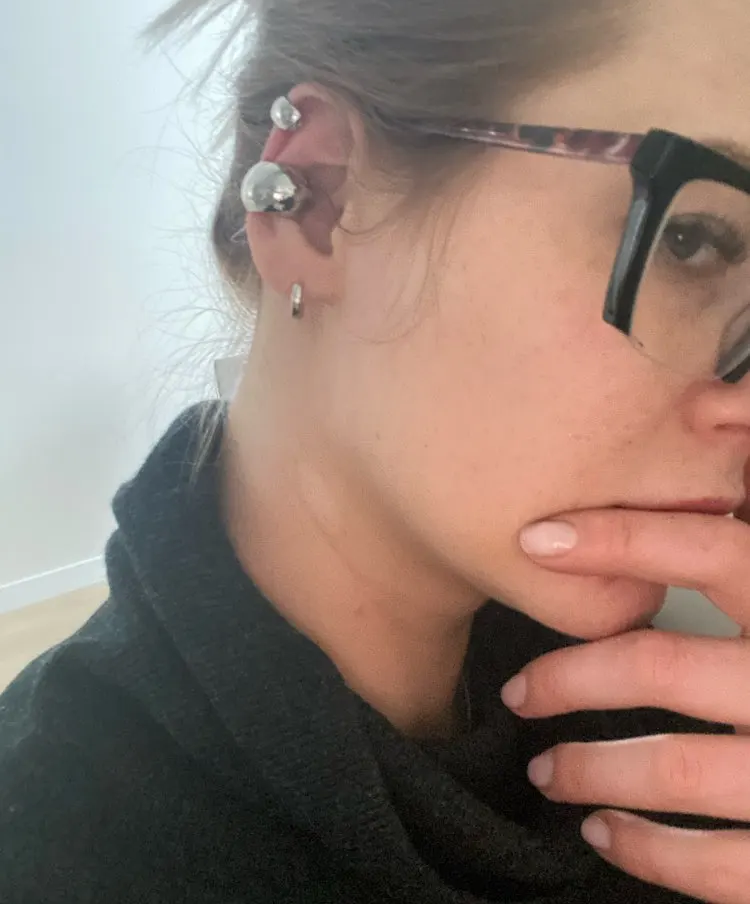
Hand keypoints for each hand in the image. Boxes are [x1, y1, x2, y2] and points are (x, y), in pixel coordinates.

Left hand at [502, 507, 749, 902]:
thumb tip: (735, 430)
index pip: (708, 551)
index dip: (618, 539)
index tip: (535, 541)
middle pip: (663, 666)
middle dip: (571, 676)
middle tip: (518, 691)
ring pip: (675, 768)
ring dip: (590, 767)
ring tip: (544, 768)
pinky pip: (719, 863)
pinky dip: (648, 851)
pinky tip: (602, 832)